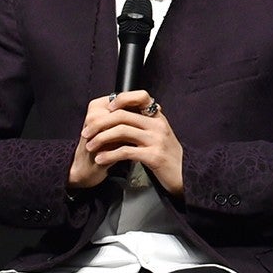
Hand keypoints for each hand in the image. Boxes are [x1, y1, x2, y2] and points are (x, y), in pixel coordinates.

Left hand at [68, 91, 184, 196]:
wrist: (185, 175)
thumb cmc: (168, 156)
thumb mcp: (159, 135)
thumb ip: (144, 124)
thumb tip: (121, 115)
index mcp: (157, 118)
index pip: (141, 96)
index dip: (121, 100)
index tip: (107, 110)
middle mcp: (157, 125)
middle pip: (122, 115)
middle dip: (99, 124)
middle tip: (86, 133)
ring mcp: (156, 140)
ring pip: (121, 131)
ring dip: (101, 139)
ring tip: (90, 147)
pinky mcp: (153, 156)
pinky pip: (125, 151)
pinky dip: (109, 155)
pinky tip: (101, 160)